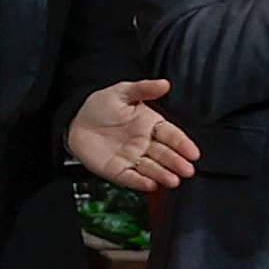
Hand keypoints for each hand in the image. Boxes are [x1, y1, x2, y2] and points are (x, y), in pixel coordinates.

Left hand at [68, 75, 196, 190]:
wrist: (75, 120)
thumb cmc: (100, 106)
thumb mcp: (122, 92)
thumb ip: (143, 88)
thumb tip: (164, 83)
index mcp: (150, 125)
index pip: (171, 135)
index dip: (182, 144)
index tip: (193, 152)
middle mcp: (145, 143)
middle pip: (165, 154)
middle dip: (176, 162)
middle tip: (187, 170)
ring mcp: (132, 158)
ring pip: (151, 168)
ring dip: (163, 175)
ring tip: (174, 180)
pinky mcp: (117, 170)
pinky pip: (130, 178)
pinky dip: (140, 182)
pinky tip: (151, 185)